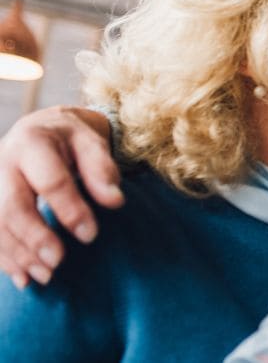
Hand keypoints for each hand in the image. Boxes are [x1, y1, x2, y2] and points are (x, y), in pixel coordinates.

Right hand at [0, 106, 121, 288]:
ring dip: (18, 254)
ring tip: (46, 275)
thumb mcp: (91, 143)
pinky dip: (4, 259)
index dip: (70, 210)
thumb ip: (102, 170)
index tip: (90, 236)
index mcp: (33, 143)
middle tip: (58, 262)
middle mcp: (3, 164)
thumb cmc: (71, 141)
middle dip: (35, 237)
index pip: (51, 182)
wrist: (38, 129)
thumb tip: (115, 202)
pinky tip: (23, 279)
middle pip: (12, 206)